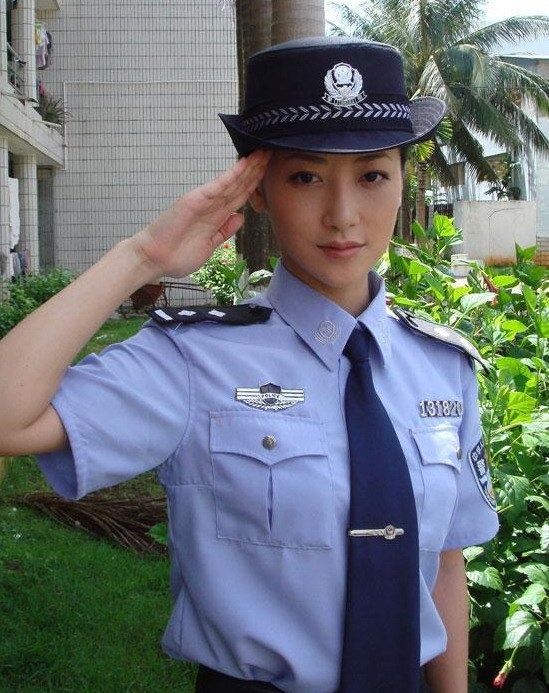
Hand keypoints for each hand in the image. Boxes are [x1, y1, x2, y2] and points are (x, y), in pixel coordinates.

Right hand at [128, 149, 271, 278]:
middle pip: (239, 185)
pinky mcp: (195, 199)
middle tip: (271, 153)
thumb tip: (240, 218)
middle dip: (256, 171)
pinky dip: (231, 175)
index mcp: (216, 217)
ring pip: (232, 182)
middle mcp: (212, 206)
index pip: (240, 197)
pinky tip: (244, 164)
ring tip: (263, 153)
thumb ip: (224, 231)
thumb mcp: (209, 246)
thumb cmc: (177, 255)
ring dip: (248, 168)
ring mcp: (204, 201)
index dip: (255, 184)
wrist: (154, 259)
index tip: (268, 172)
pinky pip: (218, 186)